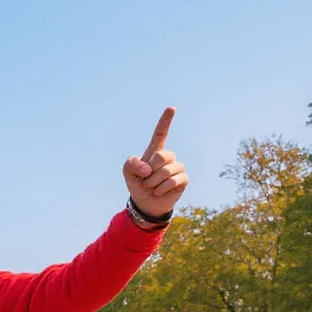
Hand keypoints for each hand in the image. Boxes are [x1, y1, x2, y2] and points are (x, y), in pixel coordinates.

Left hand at [122, 107, 186, 224]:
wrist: (145, 203)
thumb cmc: (137, 184)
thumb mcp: (127, 172)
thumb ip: (131, 164)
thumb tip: (148, 168)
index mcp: (154, 152)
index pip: (161, 133)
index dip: (165, 121)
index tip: (171, 108)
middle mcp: (168, 157)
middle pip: (161, 155)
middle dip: (150, 171)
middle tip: (146, 180)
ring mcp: (177, 167)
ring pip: (168, 169)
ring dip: (155, 182)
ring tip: (151, 187)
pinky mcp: (183, 178)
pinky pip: (175, 180)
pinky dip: (163, 188)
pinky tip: (159, 192)